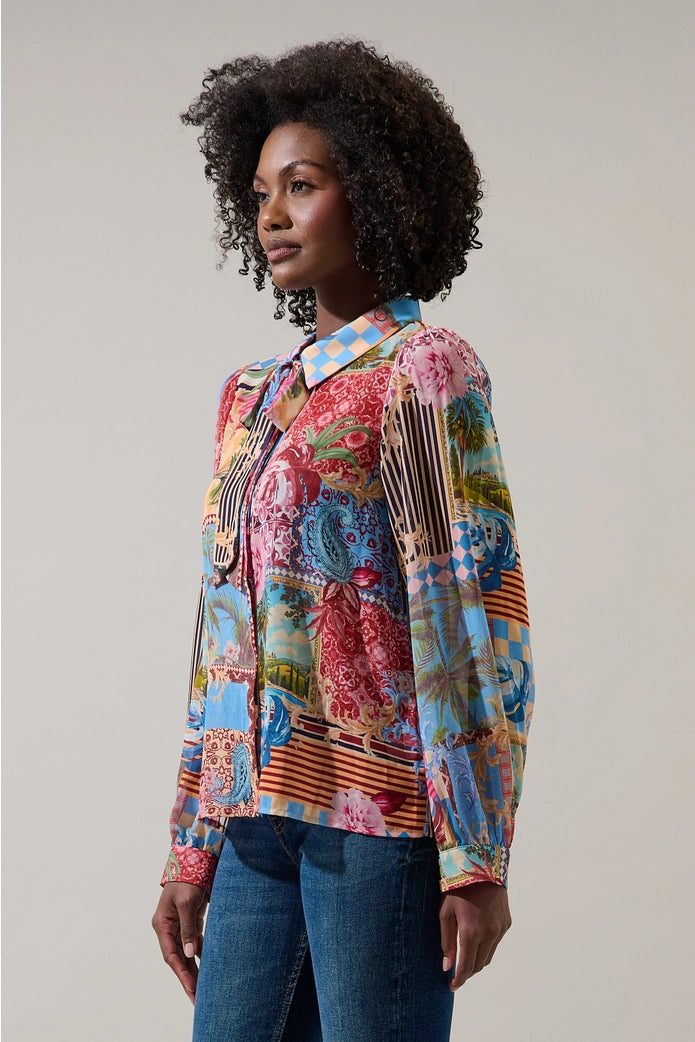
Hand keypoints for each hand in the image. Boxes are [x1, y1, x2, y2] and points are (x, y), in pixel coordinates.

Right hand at [152, 882, 207, 1003]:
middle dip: (187, 978)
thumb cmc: (187, 879)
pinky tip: (208, 968)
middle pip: (177, 959)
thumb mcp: (186, 903)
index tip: (191, 989)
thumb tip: (190, 954)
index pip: (171, 956)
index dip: (181, 973)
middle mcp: (168, 928)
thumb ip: (188, 928)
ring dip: (193, 970)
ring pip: (186, 953)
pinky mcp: (190, 922)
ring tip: (203, 989)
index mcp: (162, 925)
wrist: (193, 861)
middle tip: (197, 998)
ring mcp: (178, 926)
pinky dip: (200, 956)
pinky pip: (194, 943)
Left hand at [439, 882, 510, 989]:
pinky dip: (486, 947)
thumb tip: (447, 966)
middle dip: (467, 972)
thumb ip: (446, 941)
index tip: (451, 986)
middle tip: (456, 972)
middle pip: (479, 965)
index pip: (466, 967)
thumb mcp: (445, 912)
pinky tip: (477, 939)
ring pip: (489, 956)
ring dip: (477, 960)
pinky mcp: (507, 923)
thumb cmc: (457, 887)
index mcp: (472, 932)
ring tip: (465, 956)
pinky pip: (496, 942)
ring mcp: (500, 929)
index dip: (459, 980)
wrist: (481, 865)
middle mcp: (489, 934)